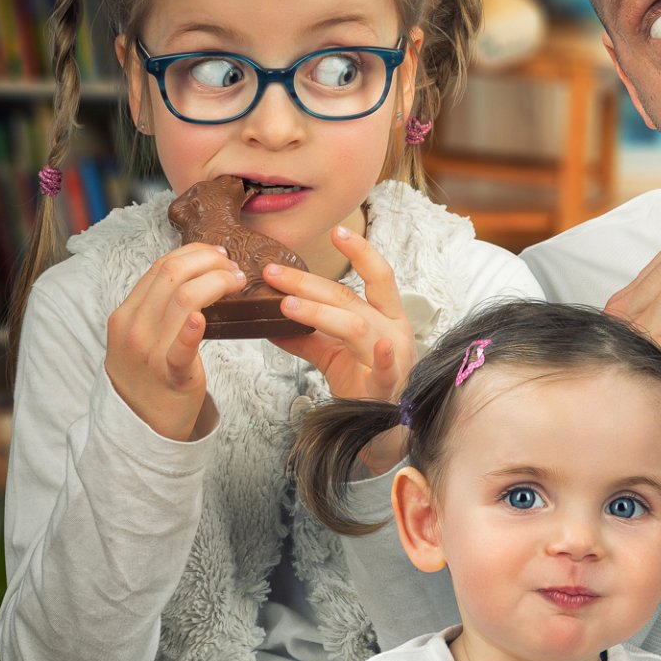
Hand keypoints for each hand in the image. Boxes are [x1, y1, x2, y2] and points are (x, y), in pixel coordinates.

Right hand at [104, 242, 248, 440]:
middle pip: (171, 275)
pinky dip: (191, 330)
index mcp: (126, 314)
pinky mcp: (171, 375)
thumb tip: (192, 276)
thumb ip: (156, 309)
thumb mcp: (140, 335)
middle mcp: (133, 328)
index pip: (159, 267)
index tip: (218, 254)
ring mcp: (149, 352)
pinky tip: (202, 318)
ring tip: (237, 283)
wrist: (140, 423)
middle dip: (209, 262)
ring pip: (181, 300)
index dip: (193, 254)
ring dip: (216, 283)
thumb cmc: (149, 374)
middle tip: (233, 268)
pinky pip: (180, 349)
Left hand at [262, 224, 415, 401]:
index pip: (378, 276)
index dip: (360, 252)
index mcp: (386, 317)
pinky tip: (376, 346)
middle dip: (308, 283)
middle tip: (272, 273)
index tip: (337, 231)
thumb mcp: (333, 353)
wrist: (380, 429)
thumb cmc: (363, 385)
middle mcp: (393, 331)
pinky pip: (384, 368)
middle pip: (349, 299)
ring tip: (285, 305)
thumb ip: (307, 335)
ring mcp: (393, 358)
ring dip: (319, 313)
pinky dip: (381, 357)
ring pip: (356, 327)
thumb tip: (267, 319)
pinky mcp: (386, 386)